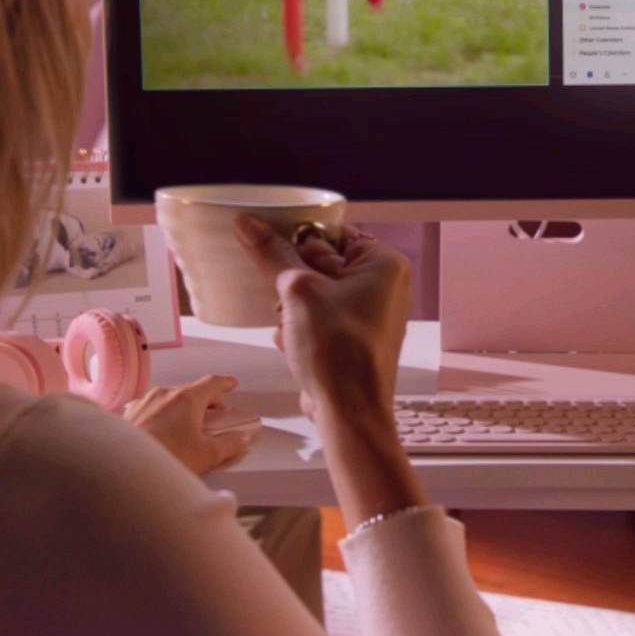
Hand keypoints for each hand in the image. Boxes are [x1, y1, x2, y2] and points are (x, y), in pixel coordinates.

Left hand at [123, 374, 259, 476]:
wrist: (124, 468)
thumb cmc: (164, 458)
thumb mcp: (207, 456)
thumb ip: (230, 445)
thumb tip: (241, 439)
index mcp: (186, 398)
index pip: (212, 382)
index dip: (225, 383)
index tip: (232, 384)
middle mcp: (164, 394)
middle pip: (191, 391)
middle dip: (207, 401)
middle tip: (216, 416)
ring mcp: (144, 402)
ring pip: (170, 399)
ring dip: (183, 409)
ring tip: (189, 427)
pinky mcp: (130, 415)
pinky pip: (152, 408)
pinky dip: (164, 415)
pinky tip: (163, 432)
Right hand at [232, 218, 410, 427]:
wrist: (348, 411)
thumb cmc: (337, 349)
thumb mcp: (297, 291)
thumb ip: (272, 254)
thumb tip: (248, 224)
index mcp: (383, 264)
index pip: (333, 233)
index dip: (301, 241)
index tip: (274, 247)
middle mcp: (384, 286)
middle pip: (322, 264)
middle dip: (294, 283)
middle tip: (285, 297)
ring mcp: (371, 315)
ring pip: (316, 294)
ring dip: (293, 309)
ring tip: (291, 325)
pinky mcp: (355, 339)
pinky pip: (319, 319)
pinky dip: (301, 329)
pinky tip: (294, 344)